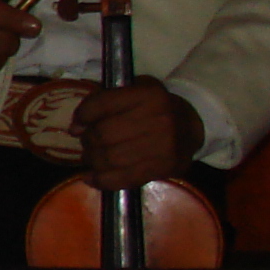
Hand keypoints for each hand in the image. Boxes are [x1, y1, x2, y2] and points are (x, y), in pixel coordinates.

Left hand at [75, 80, 203, 189]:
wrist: (192, 128)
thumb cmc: (156, 107)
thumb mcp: (137, 89)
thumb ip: (106, 99)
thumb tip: (77, 126)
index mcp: (149, 95)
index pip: (101, 105)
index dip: (82, 116)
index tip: (77, 125)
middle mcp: (158, 120)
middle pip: (103, 134)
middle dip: (88, 140)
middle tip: (87, 142)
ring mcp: (163, 146)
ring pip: (110, 158)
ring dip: (93, 160)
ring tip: (92, 157)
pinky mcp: (163, 168)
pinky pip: (123, 179)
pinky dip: (101, 180)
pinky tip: (92, 177)